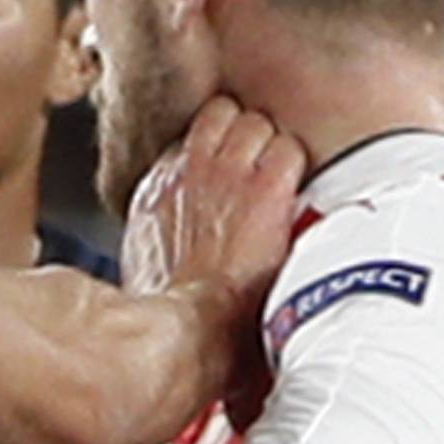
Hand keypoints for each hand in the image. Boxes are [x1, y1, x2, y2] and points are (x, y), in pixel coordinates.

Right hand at [125, 96, 304, 299]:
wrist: (190, 327)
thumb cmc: (173, 312)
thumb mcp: (146, 264)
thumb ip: (161, 232)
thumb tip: (172, 241)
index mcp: (157, 190)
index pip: (189, 140)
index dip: (214, 152)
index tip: (226, 172)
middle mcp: (189, 170)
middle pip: (222, 116)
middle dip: (242, 137)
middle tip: (258, 168)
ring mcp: (227, 172)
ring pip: (256, 123)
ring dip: (270, 147)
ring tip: (280, 180)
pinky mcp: (265, 187)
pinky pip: (290, 151)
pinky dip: (296, 169)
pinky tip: (297, 196)